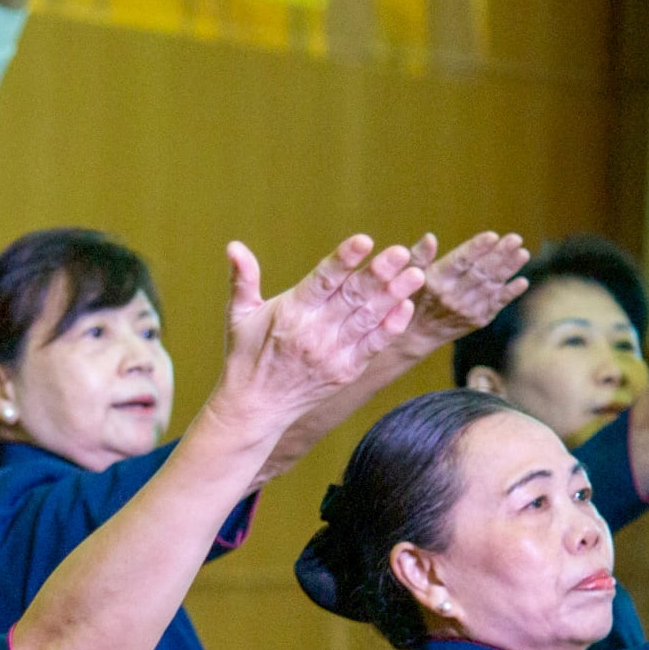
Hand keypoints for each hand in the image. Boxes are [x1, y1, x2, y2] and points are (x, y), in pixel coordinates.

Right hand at [207, 236, 422, 429]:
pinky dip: (391, 326)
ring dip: (393, 295)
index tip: (365, 241)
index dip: (344, 259)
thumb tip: (233, 246)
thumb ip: (242, 279)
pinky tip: (405, 306)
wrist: (255, 408)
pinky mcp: (346, 370)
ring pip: (368, 318)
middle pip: (352, 297)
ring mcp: (333, 353)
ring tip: (416, 274)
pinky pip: (374, 345)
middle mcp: (313, 332)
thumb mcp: (238, 315)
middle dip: (379, 273)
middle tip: (402, 252)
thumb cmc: (245, 355)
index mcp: (290, 312)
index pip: (322, 280)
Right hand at [399, 231, 528, 353]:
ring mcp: (466, 310)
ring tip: (522, 253)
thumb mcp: (407, 275)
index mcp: (435, 281)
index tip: (492, 236)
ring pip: (492, 286)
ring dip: (509, 270)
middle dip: (499, 255)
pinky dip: (510, 293)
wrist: (415, 336)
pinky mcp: (478, 320)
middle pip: (480, 272)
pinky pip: (497, 305)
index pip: (459, 262)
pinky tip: (522, 281)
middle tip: (516, 239)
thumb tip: (430, 237)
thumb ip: (419, 256)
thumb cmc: (412, 297)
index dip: (476, 249)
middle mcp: (451, 297)